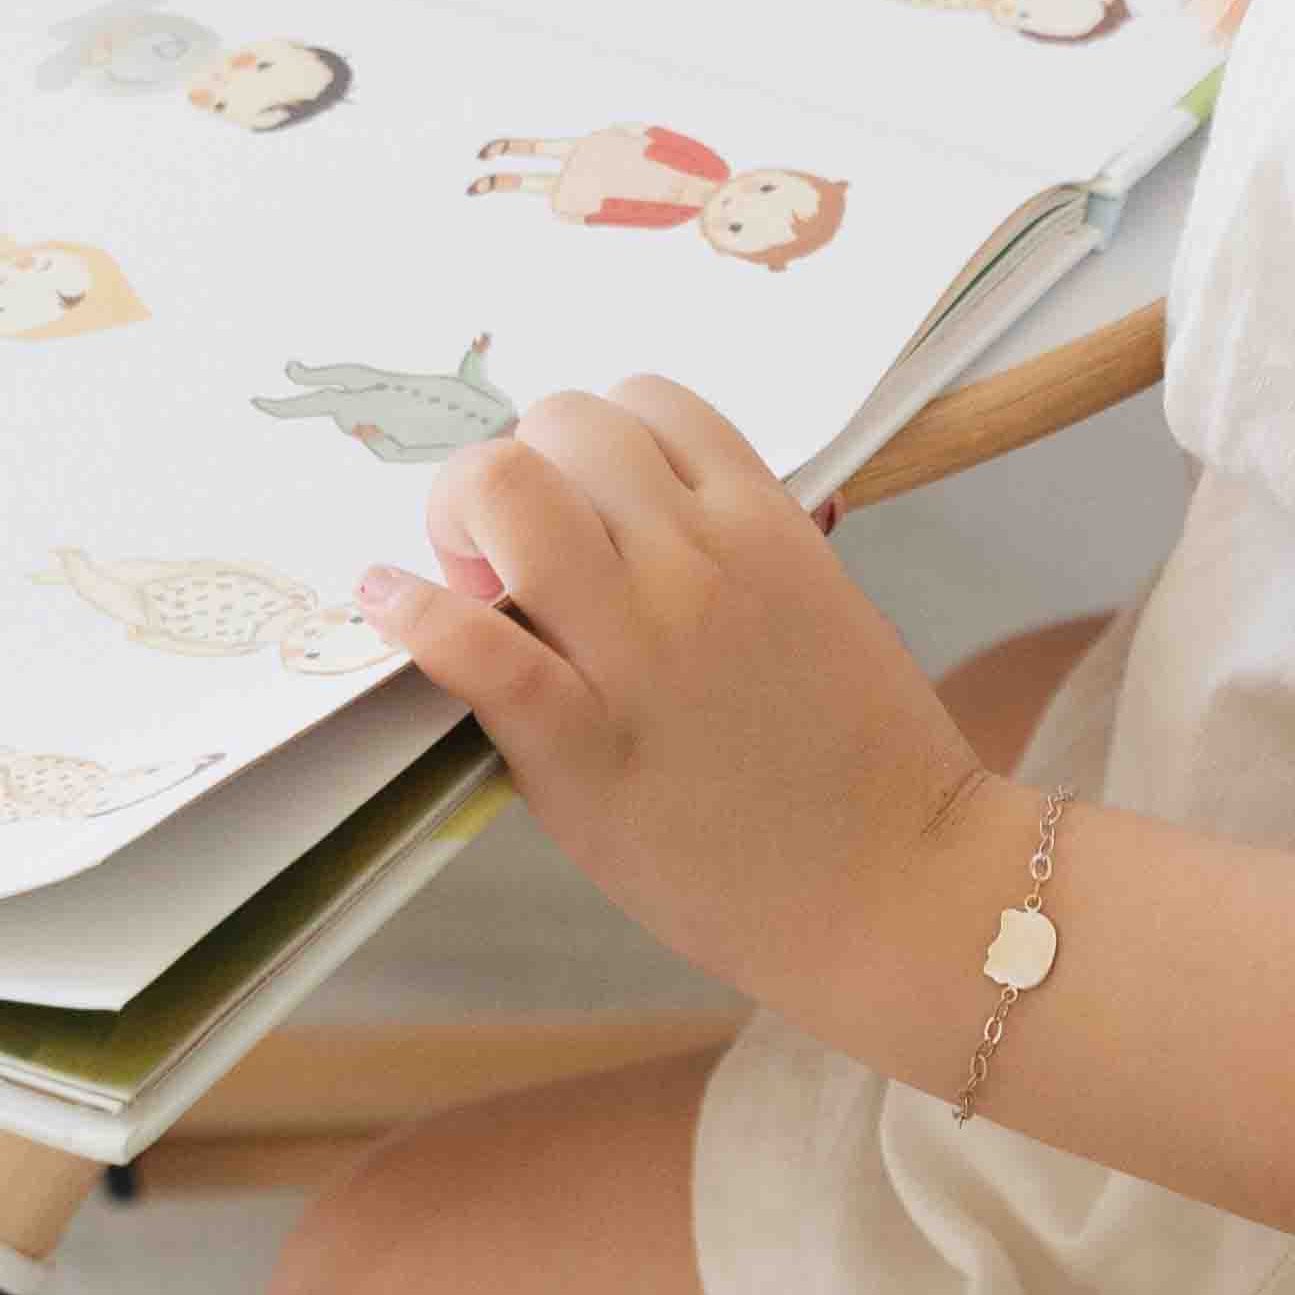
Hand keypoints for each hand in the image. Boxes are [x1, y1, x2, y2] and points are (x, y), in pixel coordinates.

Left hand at [359, 381, 1010, 1027]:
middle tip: (524, 559)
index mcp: (769, 529)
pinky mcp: (581, 742)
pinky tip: (393, 604)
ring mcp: (638, 649)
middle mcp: (699, 564)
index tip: (594, 515)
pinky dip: (413, 612)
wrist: (901, 893)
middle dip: (529, 474)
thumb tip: (687, 507)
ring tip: (479, 584)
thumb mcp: (831, 616)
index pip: (649, 401)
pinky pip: (469, 640)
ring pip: (505, 488)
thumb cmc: (873, 769)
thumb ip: (760, 550)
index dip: (600, 446)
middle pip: (563, 425)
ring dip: (468, 519)